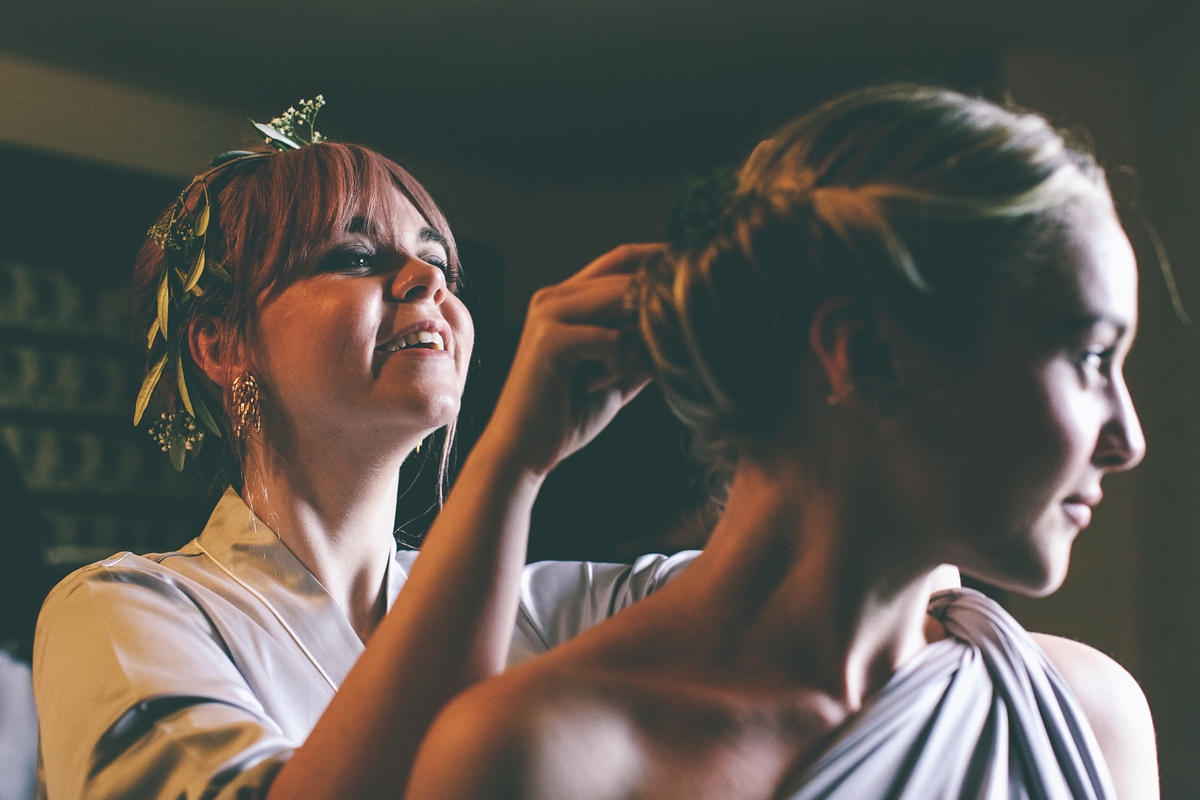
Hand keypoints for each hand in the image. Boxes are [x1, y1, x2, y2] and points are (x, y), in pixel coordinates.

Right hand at [481, 243, 662, 476]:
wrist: (524, 451)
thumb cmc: (568, 416)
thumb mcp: (617, 374)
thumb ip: (643, 347)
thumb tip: (685, 326)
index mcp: (567, 300)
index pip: (620, 260)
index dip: (658, 258)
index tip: (693, 271)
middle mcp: (554, 298)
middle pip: (625, 276)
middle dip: (656, 303)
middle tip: (672, 334)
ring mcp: (549, 315)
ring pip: (620, 300)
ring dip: (638, 337)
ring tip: (623, 373)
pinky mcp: (550, 340)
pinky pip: (611, 339)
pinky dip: (619, 365)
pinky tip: (598, 386)